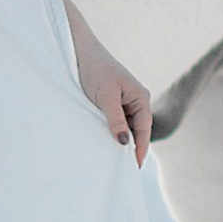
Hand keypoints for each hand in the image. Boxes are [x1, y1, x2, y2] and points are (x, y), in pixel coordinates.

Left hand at [69, 17, 151, 163]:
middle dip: (130, 148)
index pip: (143, 129)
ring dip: (118, 141)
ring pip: (124, 128)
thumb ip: (115, 119)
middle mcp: (135, 101)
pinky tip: (101, 143)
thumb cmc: (95, 69)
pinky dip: (109, 132)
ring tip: (111, 161)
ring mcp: (123, 102)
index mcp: (141, 97)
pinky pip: (113, 122)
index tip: (133, 168)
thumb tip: (124, 143)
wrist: (79, 50)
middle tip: (122, 171)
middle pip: (136, 131)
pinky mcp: (111, 103)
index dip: (139, 149)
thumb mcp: (105, 96)